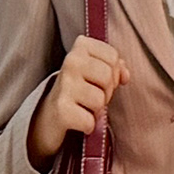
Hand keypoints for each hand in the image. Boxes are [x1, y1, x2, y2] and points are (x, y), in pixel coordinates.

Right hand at [29, 35, 128, 164]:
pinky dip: (88, 125)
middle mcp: (70, 62)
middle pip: (108, 77)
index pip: (112, 56)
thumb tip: (125, 75)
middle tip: (92, 95)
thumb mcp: (96, 71)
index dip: (113, 71)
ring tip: (84, 106)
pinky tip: (77, 120)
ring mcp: (64, 85)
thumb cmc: (79, 89)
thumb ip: (114, 66)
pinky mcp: (61, 109)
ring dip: (97, 109)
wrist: (48, 115)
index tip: (98, 78)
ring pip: (100, 99)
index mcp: (81, 48)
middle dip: (107, 91)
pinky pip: (90, 120)